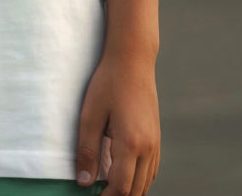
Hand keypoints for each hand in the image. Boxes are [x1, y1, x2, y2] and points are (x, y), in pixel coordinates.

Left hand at [75, 50, 159, 195]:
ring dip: (129, 190)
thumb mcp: (90, 115)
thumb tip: (84, 182)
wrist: (133, 58)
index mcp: (131, 143)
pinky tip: (126, 175)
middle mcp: (148, 147)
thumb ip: (87, 151)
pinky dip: (139, 180)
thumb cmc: (109, 82)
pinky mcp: (156, 136)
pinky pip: (152, 169)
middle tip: (98, 194)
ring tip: (108, 188)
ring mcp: (155, 142)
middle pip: (136, 191)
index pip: (120, 188)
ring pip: (146, 182)